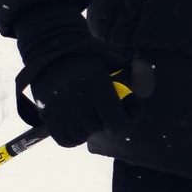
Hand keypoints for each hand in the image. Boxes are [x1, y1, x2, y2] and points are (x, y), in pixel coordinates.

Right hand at [16, 44, 147, 152]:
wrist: (53, 51)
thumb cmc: (90, 58)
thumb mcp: (114, 60)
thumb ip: (135, 74)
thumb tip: (144, 89)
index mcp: (99, 86)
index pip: (117, 123)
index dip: (121, 122)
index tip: (118, 115)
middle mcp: (79, 99)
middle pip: (97, 128)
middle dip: (101, 122)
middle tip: (99, 111)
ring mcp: (61, 108)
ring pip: (80, 135)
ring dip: (86, 130)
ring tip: (85, 116)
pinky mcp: (47, 114)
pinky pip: (64, 140)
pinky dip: (71, 138)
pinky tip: (74, 126)